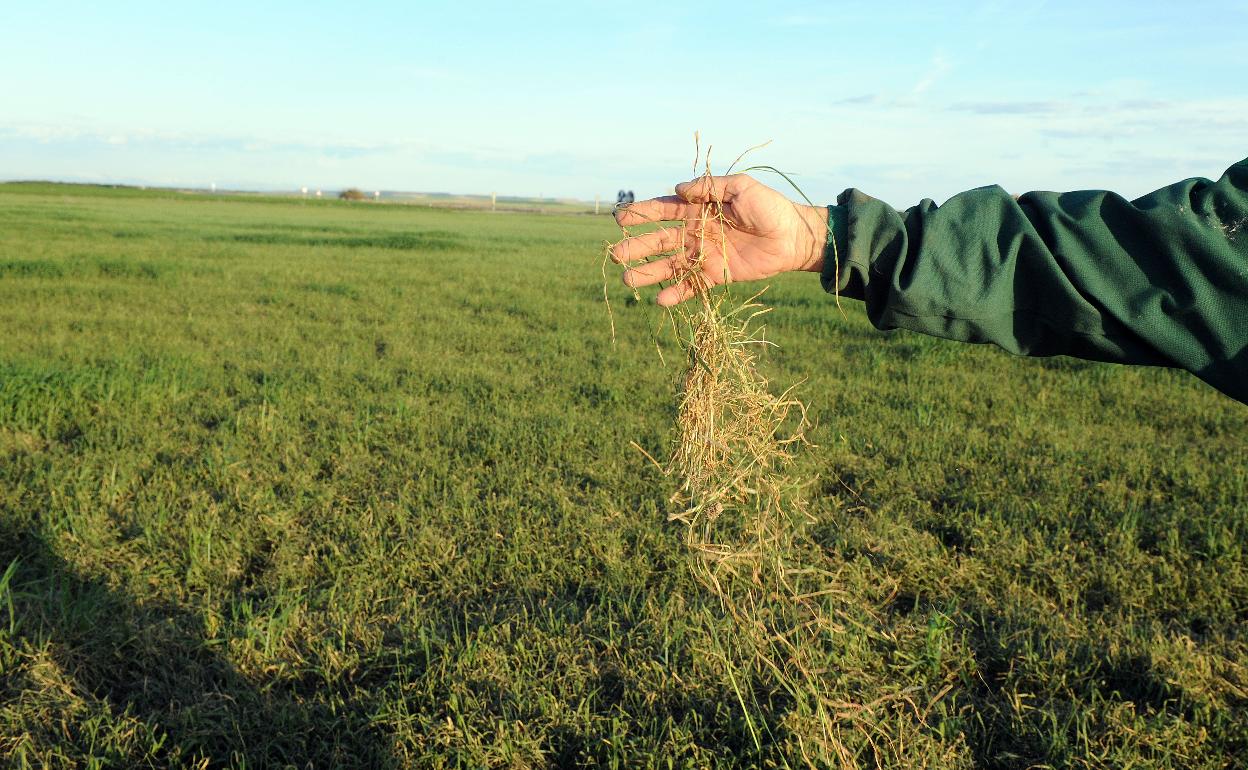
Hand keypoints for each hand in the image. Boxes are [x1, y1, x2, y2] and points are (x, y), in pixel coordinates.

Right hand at [610, 174, 827, 306]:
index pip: (663, 211)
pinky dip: (676, 295)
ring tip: (627, 281)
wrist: (793, 237)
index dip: (641, 214)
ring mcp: (704, 256)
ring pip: (669, 265)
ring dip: (648, 273)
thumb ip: (710, 188)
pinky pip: (691, 286)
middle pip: (659, 241)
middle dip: (637, 248)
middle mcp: (696, 232)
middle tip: (615, 256)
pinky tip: (660, 301)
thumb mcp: (741, 187)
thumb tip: (678, 189)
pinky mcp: (716, 276)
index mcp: (698, 209)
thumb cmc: (770, 207)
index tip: (620, 219)